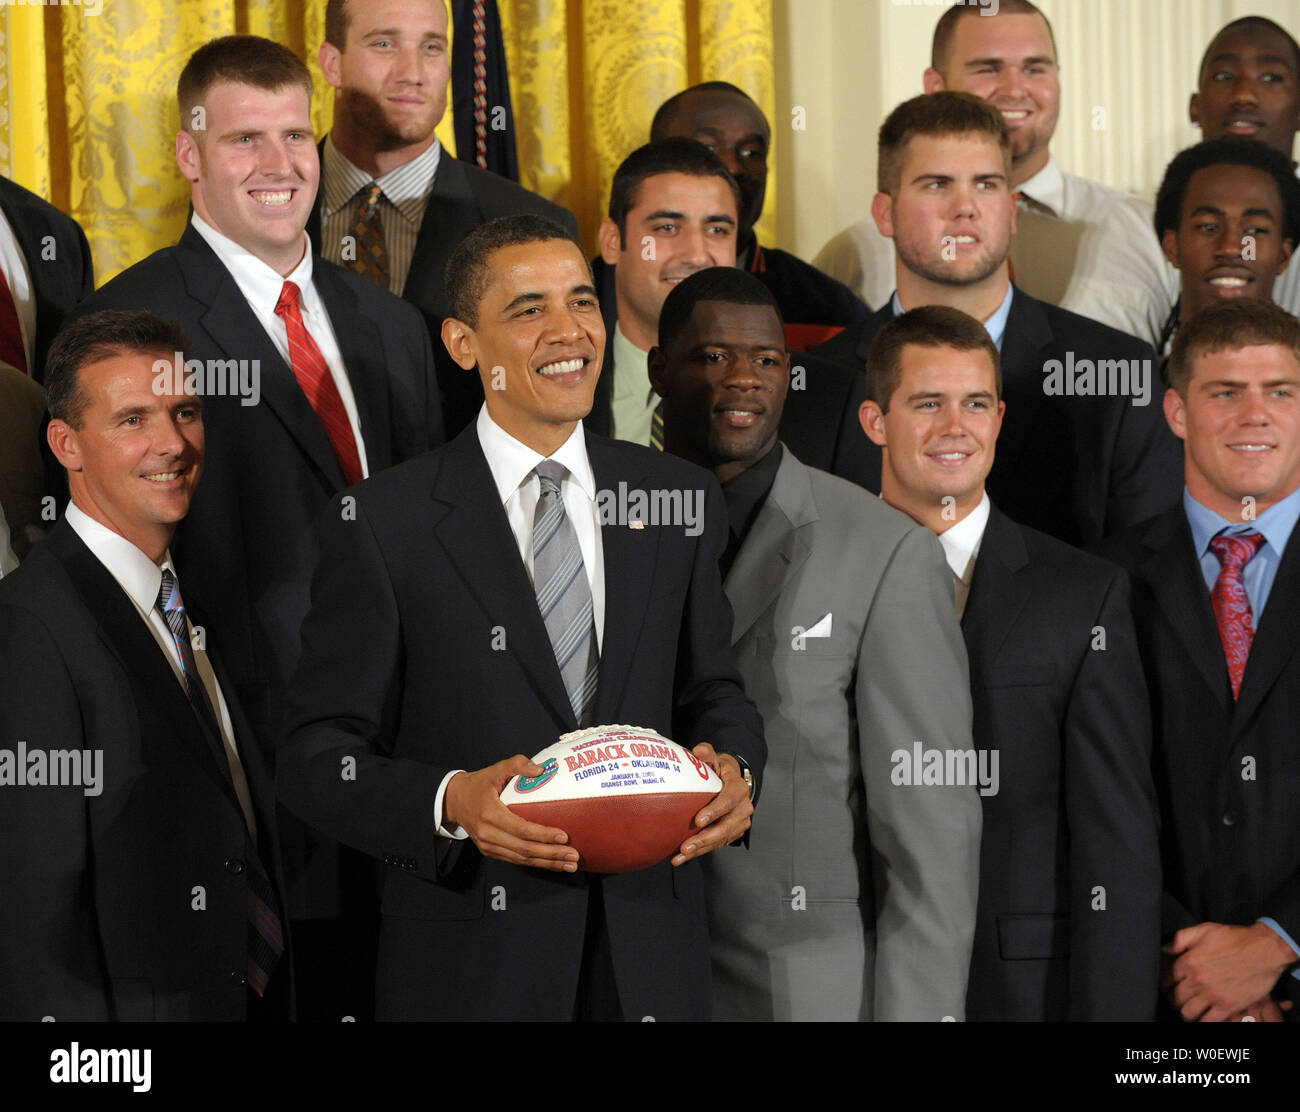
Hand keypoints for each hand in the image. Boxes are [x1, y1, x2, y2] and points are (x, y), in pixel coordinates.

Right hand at [443, 755, 578, 871]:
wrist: (455, 800)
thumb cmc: (479, 785)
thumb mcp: (496, 769)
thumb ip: (517, 765)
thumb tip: (540, 769)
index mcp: (490, 813)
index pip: (521, 828)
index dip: (542, 834)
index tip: (563, 836)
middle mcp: (488, 834)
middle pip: (524, 848)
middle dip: (551, 854)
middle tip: (573, 855)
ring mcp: (488, 845)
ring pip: (522, 859)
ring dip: (547, 863)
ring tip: (569, 864)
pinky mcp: (491, 851)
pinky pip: (516, 860)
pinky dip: (536, 863)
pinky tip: (552, 864)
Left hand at [671, 744, 752, 866]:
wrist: (732, 781)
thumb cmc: (719, 770)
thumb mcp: (714, 759)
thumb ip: (706, 754)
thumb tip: (699, 751)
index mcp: (739, 788)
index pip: (728, 801)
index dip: (714, 812)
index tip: (697, 821)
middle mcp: (744, 807)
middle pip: (725, 826)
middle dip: (705, 838)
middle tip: (686, 846)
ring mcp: (740, 822)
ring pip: (721, 839)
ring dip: (700, 849)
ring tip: (680, 857)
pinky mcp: (734, 833)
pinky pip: (718, 844)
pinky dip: (701, 851)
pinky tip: (682, 856)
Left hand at [1162, 922, 1296, 1021]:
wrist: (1264, 949)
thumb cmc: (1234, 938)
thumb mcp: (1203, 930)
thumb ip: (1180, 939)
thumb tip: (1164, 949)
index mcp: (1188, 962)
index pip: (1165, 979)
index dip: (1165, 984)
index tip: (1169, 985)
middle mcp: (1197, 980)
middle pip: (1175, 998)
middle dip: (1174, 999)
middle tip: (1179, 999)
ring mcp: (1213, 994)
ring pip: (1188, 1013)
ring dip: (1187, 1012)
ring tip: (1191, 1008)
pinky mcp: (1228, 1006)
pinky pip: (1208, 1021)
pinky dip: (1203, 1021)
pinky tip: (1205, 1015)